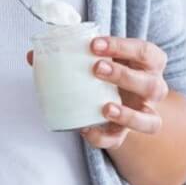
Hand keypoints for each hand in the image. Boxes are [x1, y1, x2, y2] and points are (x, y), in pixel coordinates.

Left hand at [25, 36, 168, 149]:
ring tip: (105, 107)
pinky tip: (86, 128)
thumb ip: (71, 53)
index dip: (123, 47)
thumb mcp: (97, 56)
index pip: (145, 52)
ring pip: (150, 120)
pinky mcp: (125, 133)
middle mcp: (152, 89)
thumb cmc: (107, 70)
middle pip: (151, 85)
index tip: (95, 44)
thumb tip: (33, 54)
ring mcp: (143, 114)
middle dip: (124, 76)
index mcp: (147, 64)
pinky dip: (103, 137)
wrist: (115, 97)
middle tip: (97, 68)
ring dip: (127, 114)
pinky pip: (120, 140)